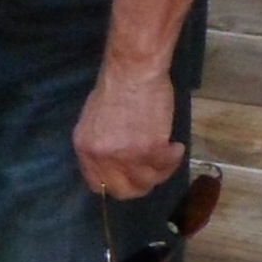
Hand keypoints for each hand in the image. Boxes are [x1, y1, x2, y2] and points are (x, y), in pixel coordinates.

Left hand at [73, 62, 185, 201]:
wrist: (133, 71)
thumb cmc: (115, 87)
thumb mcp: (94, 121)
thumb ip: (100, 146)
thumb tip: (112, 164)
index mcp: (85, 149)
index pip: (98, 185)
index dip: (117, 184)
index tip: (131, 177)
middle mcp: (102, 158)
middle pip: (123, 190)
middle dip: (141, 184)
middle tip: (153, 171)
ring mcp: (126, 156)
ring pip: (148, 181)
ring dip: (161, 171)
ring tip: (169, 154)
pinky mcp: (149, 150)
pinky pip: (165, 166)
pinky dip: (173, 158)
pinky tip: (176, 146)